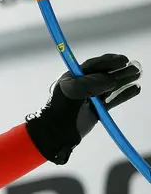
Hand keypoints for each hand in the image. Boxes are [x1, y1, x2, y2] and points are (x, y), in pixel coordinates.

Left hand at [25, 53, 141, 163]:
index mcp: (73, 78)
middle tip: (136, 67)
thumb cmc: (61, 109)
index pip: (93, 66)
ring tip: (138, 74)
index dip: (108, 62)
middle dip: (120, 70)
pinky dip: (124, 94)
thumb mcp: (73, 92)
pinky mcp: (96, 110)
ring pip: (110, 86)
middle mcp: (82, 86)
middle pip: (104, 75)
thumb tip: (112, 79)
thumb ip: (92, 84)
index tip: (123, 60)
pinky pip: (113, 100)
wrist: (56, 132)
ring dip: (124, 80)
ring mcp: (90, 98)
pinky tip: (135, 89)